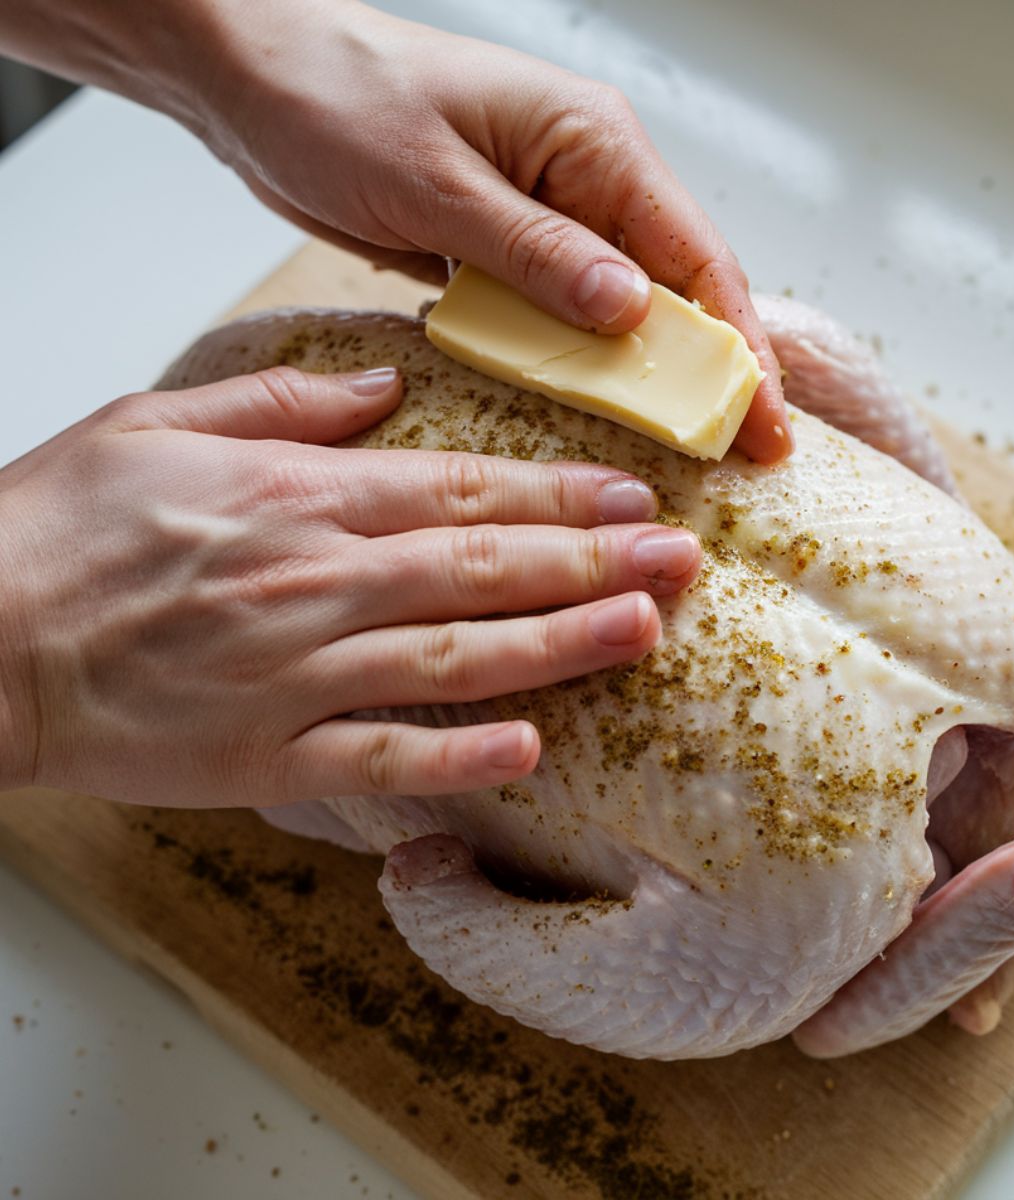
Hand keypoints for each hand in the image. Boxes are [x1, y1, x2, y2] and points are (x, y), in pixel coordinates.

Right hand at [0, 367, 699, 807]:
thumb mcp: (161, 422)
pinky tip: (529, 748)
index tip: (633, 494)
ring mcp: (293, 672)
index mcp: (298, 497)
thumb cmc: (60, 528)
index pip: (460, 489)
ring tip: (642, 632)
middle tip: (680, 558)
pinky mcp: (262, 754)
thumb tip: (387, 387)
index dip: (558, 492)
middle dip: (592, 560)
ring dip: (557, 645)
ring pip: (454, 657)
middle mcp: (314, 581)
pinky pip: (377, 757)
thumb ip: (285, 402)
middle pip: (482, 568)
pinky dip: (456, 756)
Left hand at [189, 2, 789, 462]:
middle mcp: (585, 178)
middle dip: (709, 369)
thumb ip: (536, 251)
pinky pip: (566, 314)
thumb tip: (630, 311)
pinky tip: (603, 408)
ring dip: (650, 374)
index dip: (736, 342)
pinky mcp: (510, 247)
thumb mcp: (438, 182)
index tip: (762, 416)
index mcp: (590, 141)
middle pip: (675, 286)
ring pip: (624, 307)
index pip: (693, 253)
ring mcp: (549, 216)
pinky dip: (585, 361)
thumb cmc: (338, 99)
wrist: (259, 82)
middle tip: (742, 449)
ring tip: (684, 446)